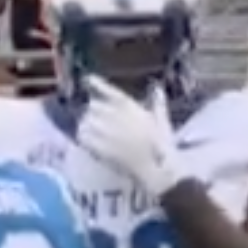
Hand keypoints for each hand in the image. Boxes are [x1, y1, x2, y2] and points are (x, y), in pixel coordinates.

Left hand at [76, 76, 185, 196]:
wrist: (156, 169)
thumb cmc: (163, 146)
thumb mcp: (163, 121)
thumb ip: (158, 104)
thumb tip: (157, 88)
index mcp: (133, 108)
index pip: (112, 92)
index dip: (99, 85)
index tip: (87, 79)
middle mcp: (118, 116)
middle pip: (94, 106)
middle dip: (92, 112)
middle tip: (94, 118)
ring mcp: (108, 132)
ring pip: (87, 121)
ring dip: (86, 125)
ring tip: (89, 130)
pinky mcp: (101, 148)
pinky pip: (84, 138)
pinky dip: (84, 138)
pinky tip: (86, 141)